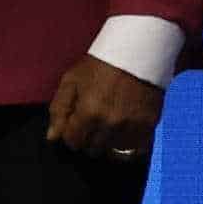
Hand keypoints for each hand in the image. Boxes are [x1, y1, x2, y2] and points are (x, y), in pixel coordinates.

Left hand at [46, 52, 164, 159]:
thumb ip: (59, 110)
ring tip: (107, 126)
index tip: (75, 124)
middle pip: (92, 149)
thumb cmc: (100, 65)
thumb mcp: (71, 81)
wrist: (138, 52)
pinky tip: (123, 134)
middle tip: (92, 123)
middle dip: (87, 139)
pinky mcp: (149, 124)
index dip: (70, 134)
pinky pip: (136, 150)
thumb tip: (53, 137)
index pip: (72, 141)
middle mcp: (111, 123)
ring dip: (107, 143)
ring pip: (113, 152)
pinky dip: (127, 146)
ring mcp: (132, 126)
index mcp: (88, 112)